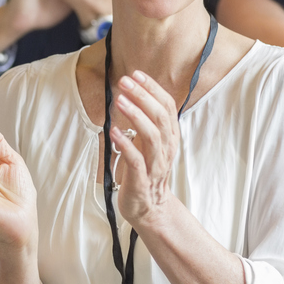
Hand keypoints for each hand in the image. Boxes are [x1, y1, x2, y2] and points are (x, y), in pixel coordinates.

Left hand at [108, 71, 180, 226]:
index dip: (153, 89)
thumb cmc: (146, 171)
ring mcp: (155, 166)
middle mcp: (166, 149)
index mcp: (169, 138)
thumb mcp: (150, 143)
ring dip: (136, 115)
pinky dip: (126, 145)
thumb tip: (134, 93)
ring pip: (152, 136)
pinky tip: (113, 132)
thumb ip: (146, 122)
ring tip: (120, 101)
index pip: (167, 107)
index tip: (136, 74)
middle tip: (125, 81)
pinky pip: (136, 161)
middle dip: (143, 96)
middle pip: (160, 117)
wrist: (149, 208)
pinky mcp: (141, 181)